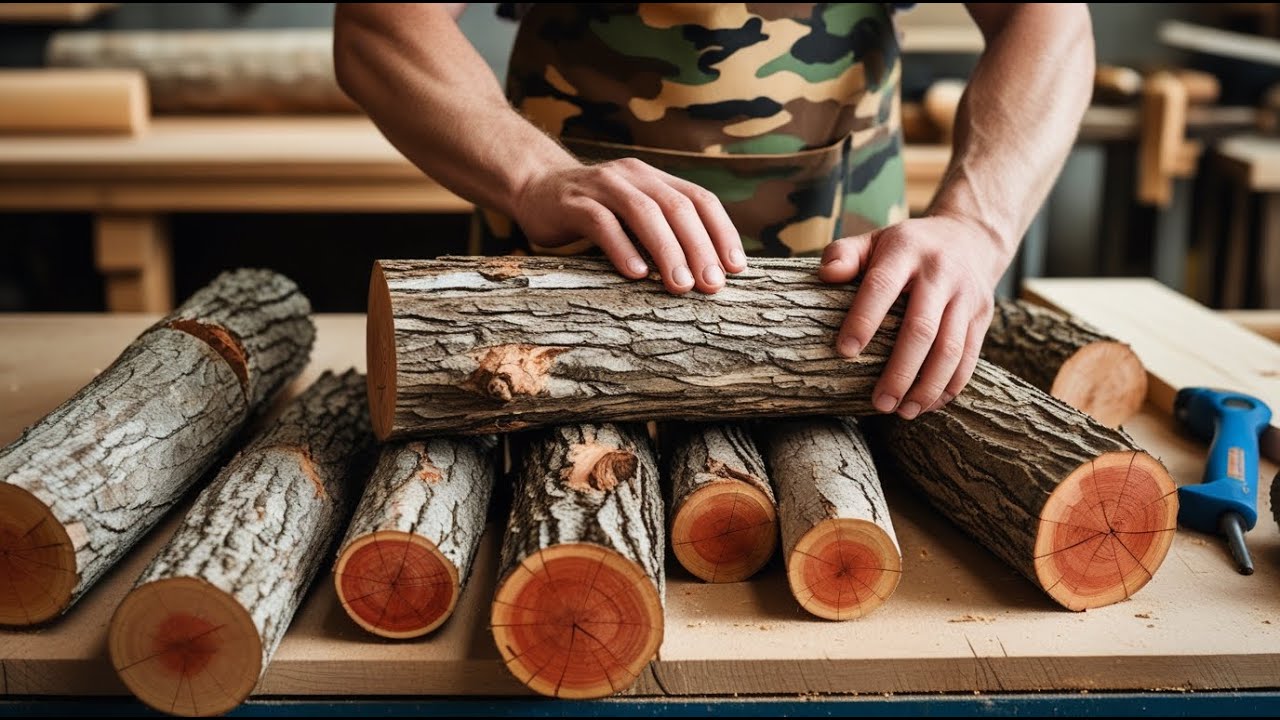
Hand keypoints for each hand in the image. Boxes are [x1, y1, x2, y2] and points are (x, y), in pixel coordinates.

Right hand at [512, 158, 746, 293]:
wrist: (534, 190)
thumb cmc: (593, 214)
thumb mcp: (633, 218)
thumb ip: (664, 233)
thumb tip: (708, 273)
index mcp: (655, 178)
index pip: (700, 199)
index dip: (722, 232)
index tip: (736, 269)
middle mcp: (633, 176)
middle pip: (677, 207)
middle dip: (699, 248)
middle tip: (712, 285)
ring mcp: (601, 186)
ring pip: (644, 213)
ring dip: (667, 250)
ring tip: (681, 285)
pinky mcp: (572, 203)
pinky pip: (602, 223)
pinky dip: (622, 248)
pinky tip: (636, 274)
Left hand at [818, 213, 1009, 418]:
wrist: (968, 237)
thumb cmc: (906, 247)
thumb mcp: (874, 240)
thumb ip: (844, 254)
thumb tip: (826, 275)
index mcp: (906, 251)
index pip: (881, 286)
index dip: (863, 320)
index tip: (845, 352)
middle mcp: (940, 273)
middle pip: (921, 329)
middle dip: (900, 371)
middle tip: (879, 403)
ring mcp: (966, 296)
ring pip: (950, 349)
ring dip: (927, 386)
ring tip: (903, 412)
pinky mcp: (982, 316)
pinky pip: (969, 357)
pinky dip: (949, 386)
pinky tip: (927, 405)